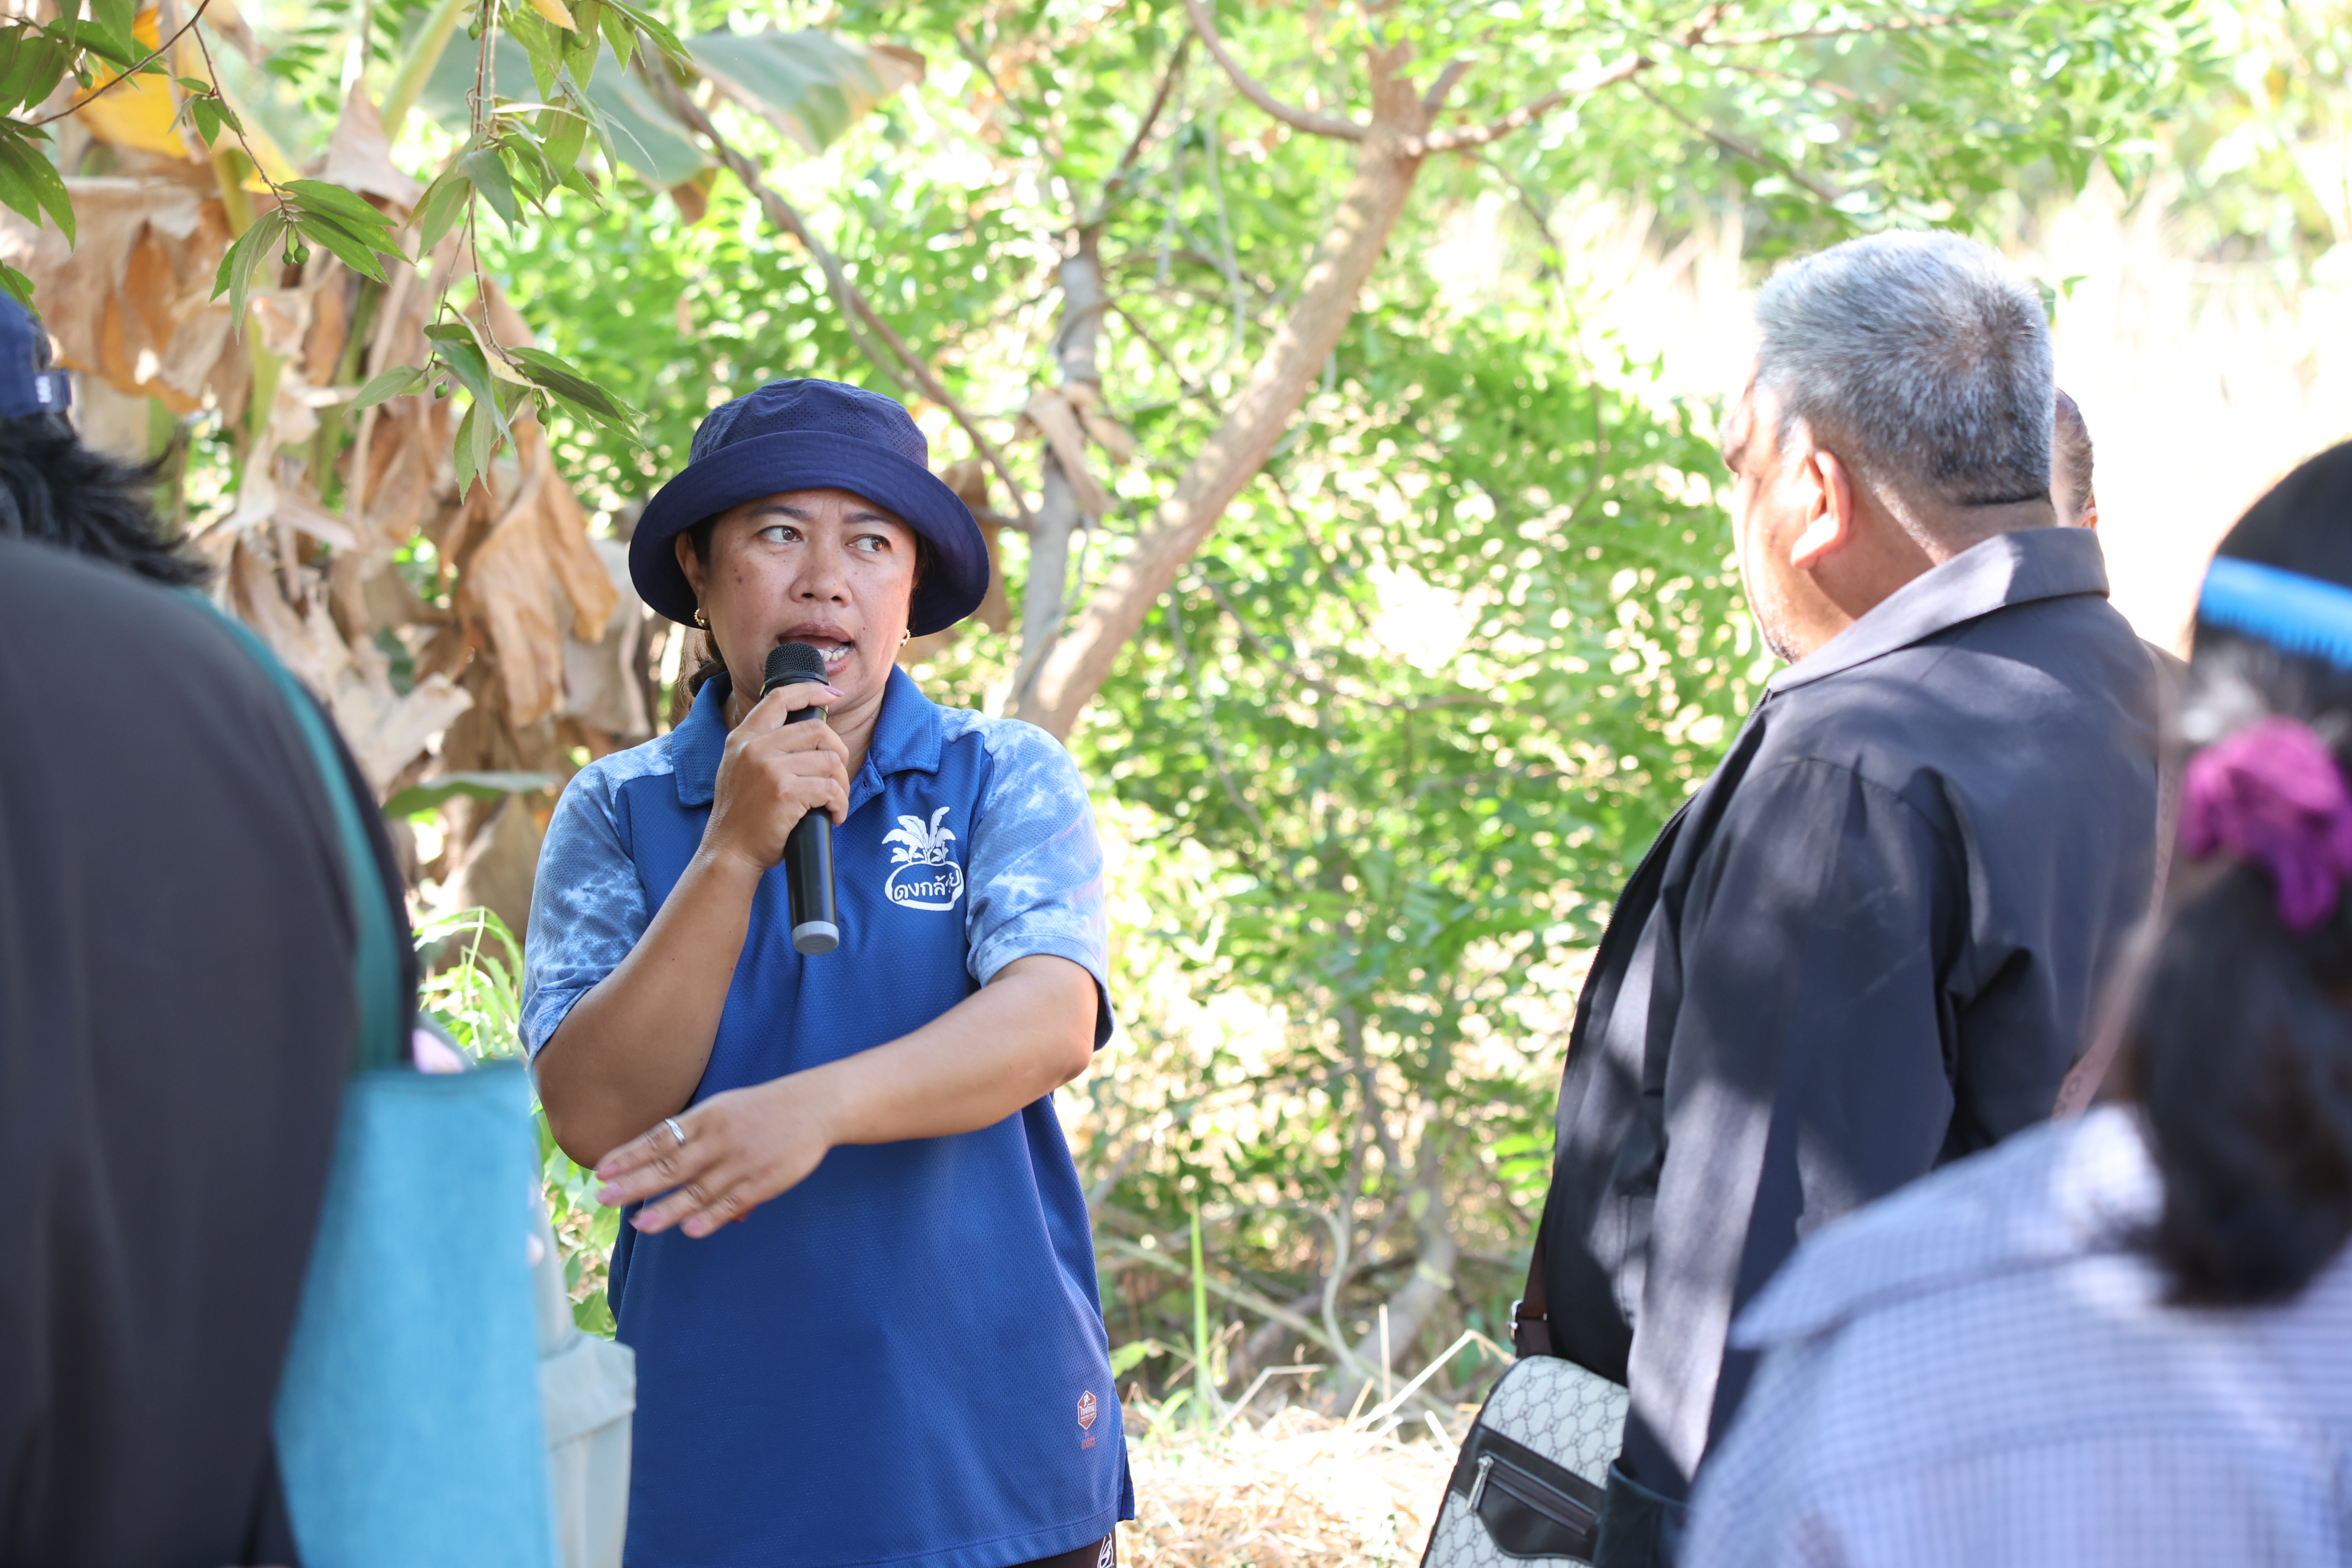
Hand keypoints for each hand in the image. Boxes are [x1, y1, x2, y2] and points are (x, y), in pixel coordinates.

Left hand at [594, 1075, 838, 1237]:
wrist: (815, 1106)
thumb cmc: (762, 1110)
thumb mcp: (723, 1108)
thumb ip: (693, 1133)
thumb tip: (655, 1157)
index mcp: (707, 1116)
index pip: (660, 1138)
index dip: (629, 1155)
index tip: (602, 1171)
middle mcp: (720, 1138)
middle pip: (671, 1164)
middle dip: (635, 1183)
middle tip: (605, 1198)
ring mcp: (742, 1161)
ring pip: (698, 1189)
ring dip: (667, 1208)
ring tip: (639, 1225)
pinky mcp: (764, 1181)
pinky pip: (733, 1202)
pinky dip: (711, 1217)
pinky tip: (690, 1230)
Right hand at [703, 681, 849, 870]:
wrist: (728, 853)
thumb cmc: (741, 817)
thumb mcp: (739, 768)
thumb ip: (762, 746)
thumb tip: (807, 731)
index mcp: (742, 738)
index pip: (779, 698)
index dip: (811, 692)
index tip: (832, 696)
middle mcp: (754, 748)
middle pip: (816, 730)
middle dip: (839, 752)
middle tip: (838, 776)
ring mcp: (769, 769)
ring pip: (829, 761)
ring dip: (842, 784)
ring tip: (835, 802)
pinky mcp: (785, 793)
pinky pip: (830, 788)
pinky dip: (840, 804)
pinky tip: (833, 816)